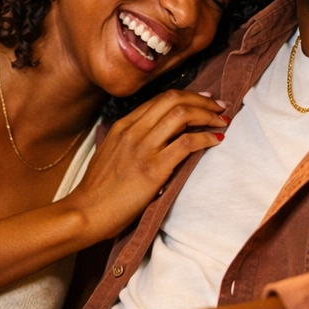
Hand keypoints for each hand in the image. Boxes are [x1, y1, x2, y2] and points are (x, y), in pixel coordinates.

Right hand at [66, 90, 227, 240]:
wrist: (87, 212)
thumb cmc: (99, 190)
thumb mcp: (110, 153)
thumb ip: (129, 140)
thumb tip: (152, 137)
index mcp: (123, 125)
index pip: (160, 99)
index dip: (187, 96)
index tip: (204, 100)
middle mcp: (133, 130)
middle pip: (173, 100)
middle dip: (202, 101)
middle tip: (220, 108)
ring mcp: (143, 147)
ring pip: (182, 115)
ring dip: (208, 116)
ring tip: (222, 122)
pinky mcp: (153, 168)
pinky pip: (186, 143)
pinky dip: (205, 137)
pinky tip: (215, 141)